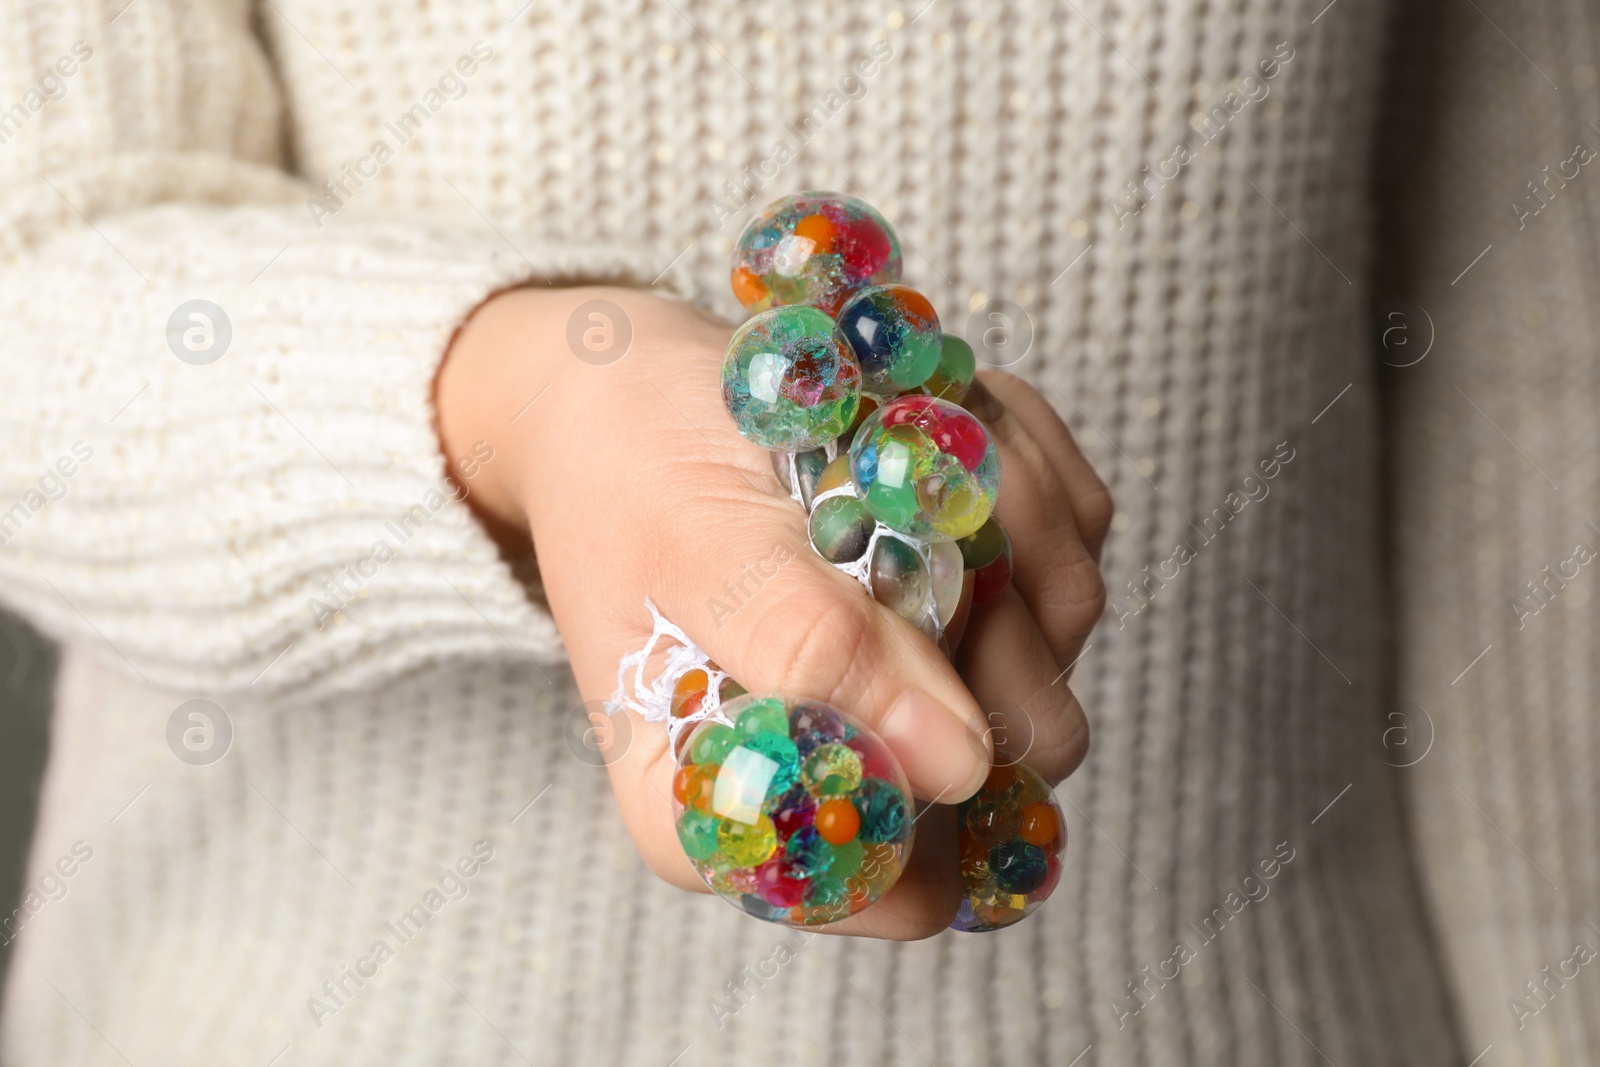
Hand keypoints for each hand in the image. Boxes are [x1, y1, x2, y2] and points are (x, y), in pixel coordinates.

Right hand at [435, 285, 1108, 937]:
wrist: (626, 371)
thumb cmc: (628, 463)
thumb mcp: (698, 550)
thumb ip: (813, 655)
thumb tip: (958, 766)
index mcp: (751, 798)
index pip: (901, 885)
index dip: (942, 772)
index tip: (908, 621)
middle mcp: (850, 758)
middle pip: (1019, 752)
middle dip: (990, 600)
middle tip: (907, 496)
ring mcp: (927, 676)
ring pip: (1063, 622)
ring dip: (1004, 500)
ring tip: (898, 426)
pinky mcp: (977, 585)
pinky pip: (1071, 532)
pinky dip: (1017, 456)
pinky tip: (924, 416)